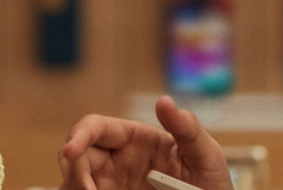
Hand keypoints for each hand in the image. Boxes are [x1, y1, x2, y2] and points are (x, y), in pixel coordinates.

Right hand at [58, 96, 233, 189]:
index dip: (78, 135)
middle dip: (73, 169)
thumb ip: (186, 128)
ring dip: (73, 186)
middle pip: (76, 155)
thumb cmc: (212, 183)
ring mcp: (111, 185)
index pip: (96, 128)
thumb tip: (164, 101)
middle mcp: (117, 161)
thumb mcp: (206, 154)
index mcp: (135, 139)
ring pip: (73, 181)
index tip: (71, 152)